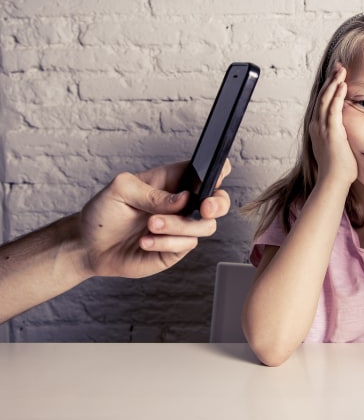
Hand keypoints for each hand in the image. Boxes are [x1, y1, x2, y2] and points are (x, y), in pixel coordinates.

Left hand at [78, 160, 231, 277]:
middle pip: (218, 201)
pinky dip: (165, 243)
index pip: (204, 172)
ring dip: (178, 226)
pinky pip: (185, 245)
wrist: (90, 246)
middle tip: (204, 208)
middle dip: (218, 204)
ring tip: (151, 225)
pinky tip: (145, 242)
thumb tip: (183, 199)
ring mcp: (181, 228)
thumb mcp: (121, 189)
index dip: (218, 170)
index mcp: (173, 182)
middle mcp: (182, 204)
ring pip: (204, 226)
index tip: (218, 174)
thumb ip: (154, 193)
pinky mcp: (175, 249)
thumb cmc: (104, 212)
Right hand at [308, 64, 356, 187]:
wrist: (334, 181)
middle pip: (322, 97)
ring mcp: (322, 129)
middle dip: (331, 80)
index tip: (337, 76)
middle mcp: (317, 126)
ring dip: (334, 83)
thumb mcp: (339, 146)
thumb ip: (341, 135)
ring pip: (326, 100)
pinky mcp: (331, 133)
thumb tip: (348, 130)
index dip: (329, 88)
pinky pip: (333, 110)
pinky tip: (342, 85)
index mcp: (318, 128)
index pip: (323, 102)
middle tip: (339, 66)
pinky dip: (337, 96)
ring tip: (341, 70)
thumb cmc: (339, 168)